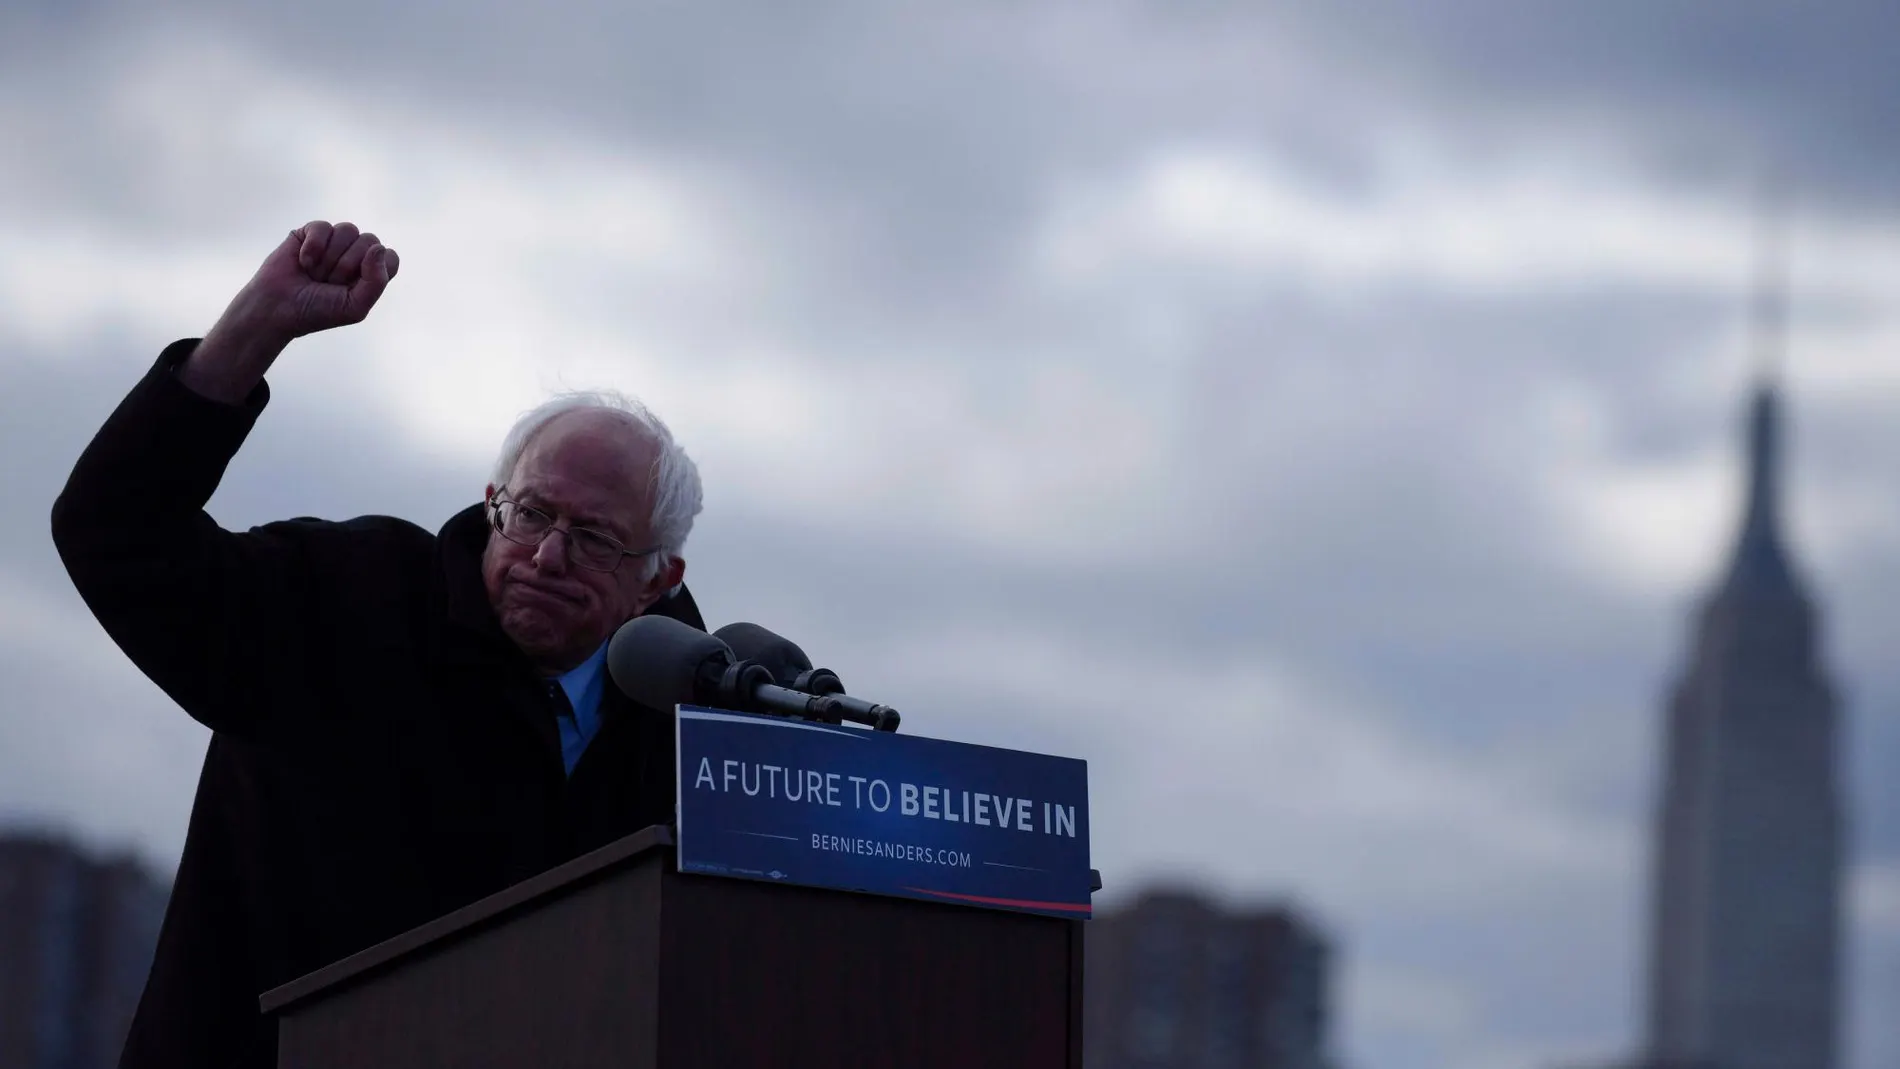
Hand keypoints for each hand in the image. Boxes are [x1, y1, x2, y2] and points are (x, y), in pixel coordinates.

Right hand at [180, 221, 400, 403]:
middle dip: (347, 266)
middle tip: (328, 283)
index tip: (353, 287)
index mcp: (371, 273)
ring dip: (330, 257)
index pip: (389, 257)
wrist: (277, 308)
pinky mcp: (311, 232)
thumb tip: (378, 247)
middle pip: (370, 240)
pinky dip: (313, 247)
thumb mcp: (355, 306)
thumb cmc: (318, 311)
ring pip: (348, 229)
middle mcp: (356, 254)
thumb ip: (376, 281)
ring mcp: (334, 242)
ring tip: (315, 273)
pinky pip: (323, 227)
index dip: (373, 269)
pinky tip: (303, 262)